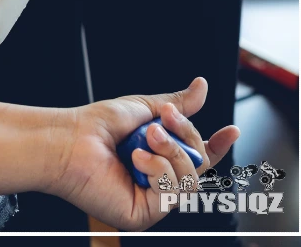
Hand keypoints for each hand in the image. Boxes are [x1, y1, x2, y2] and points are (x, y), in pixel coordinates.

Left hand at [44, 78, 239, 230]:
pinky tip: (137, 158)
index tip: (231, 130)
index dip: (216, 145)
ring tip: (146, 137)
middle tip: (163, 119)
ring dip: (170, 152)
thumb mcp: (143, 108)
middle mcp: (155, 178)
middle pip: (198, 165)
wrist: (70, 140)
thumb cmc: (95, 126)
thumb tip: (201, 87)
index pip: (196, 155)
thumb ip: (177, 103)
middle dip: (185, 137)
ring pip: (189, 180)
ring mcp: (149, 197)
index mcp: (157, 155)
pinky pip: (170, 193)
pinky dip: (158, 169)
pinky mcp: (142, 213)